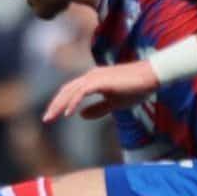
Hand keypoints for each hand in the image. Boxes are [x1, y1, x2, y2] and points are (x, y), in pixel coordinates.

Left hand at [42, 61, 159, 121]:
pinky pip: (81, 92)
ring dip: (59, 105)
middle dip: (54, 105)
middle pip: (66, 90)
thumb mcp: (114, 103)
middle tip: (46, 120)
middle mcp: (90, 76)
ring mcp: (95, 77)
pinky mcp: (100, 81)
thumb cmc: (136, 89)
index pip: (71, 91)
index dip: (60, 103)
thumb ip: (97, 109)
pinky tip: (67, 114)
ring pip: (70, 91)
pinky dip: (73, 103)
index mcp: (93, 80)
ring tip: (51, 118)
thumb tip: (80, 116)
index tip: (53, 116)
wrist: (150, 77)